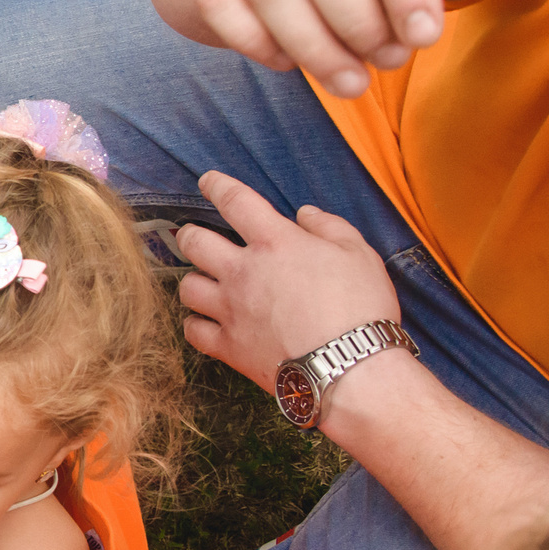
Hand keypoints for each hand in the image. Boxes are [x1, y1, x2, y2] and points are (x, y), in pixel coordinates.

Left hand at [174, 171, 399, 389]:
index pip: (235, 201)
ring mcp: (231, 310)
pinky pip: (193, 331)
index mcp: (275, 242)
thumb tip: (305, 213)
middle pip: (193, 242)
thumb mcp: (359, 253)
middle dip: (191, 235)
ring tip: (206, 283)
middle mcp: (243, 272)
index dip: (217, 186)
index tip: (208, 181)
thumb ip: (329, 227)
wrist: (349, 368)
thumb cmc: (361, 308)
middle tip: (196, 237)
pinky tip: (207, 322)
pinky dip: (196, 325)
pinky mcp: (228, 346)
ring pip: (187, 286)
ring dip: (195, 281)